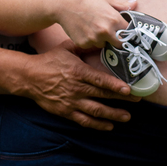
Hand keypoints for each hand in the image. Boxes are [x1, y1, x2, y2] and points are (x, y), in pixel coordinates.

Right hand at [19, 41, 139, 129]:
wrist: (29, 77)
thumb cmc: (49, 61)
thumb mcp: (66, 48)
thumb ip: (83, 45)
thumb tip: (98, 40)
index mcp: (78, 71)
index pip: (100, 80)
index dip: (115, 86)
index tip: (128, 90)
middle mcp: (76, 88)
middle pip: (102, 96)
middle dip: (121, 100)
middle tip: (137, 101)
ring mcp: (71, 102)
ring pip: (95, 111)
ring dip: (113, 114)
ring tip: (126, 116)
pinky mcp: (66, 112)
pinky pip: (84, 121)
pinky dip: (97, 124)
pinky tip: (109, 125)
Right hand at [55, 0, 133, 50]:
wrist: (64, 3)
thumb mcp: (106, 0)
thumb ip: (122, 5)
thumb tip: (134, 3)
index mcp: (114, 20)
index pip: (129, 34)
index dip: (127, 33)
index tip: (125, 33)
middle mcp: (106, 32)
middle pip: (118, 44)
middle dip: (116, 39)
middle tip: (109, 31)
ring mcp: (94, 39)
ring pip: (103, 45)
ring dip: (101, 39)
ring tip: (92, 26)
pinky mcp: (83, 44)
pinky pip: (90, 45)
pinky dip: (89, 40)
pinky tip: (84, 30)